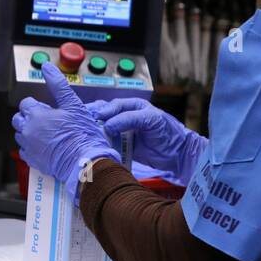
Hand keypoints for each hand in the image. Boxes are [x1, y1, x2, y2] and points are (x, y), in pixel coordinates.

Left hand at [12, 62, 121, 202]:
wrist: (85, 161)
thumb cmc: (81, 134)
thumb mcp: (73, 104)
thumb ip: (58, 84)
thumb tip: (46, 67)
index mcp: (36, 115)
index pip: (25, 103)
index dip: (36, 105)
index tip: (47, 109)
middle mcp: (28, 130)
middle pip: (18, 119)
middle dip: (28, 118)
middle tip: (45, 121)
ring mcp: (29, 146)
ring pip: (20, 135)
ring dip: (29, 132)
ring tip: (46, 134)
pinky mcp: (32, 160)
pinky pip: (24, 151)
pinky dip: (31, 148)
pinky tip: (45, 146)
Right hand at [86, 97, 206, 186]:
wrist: (177, 154)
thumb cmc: (168, 132)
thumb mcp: (151, 120)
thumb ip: (130, 119)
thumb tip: (108, 125)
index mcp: (133, 106)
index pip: (115, 105)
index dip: (105, 111)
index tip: (98, 117)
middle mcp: (126, 117)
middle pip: (105, 114)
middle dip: (94, 117)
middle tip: (83, 121)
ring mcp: (123, 132)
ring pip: (104, 128)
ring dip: (94, 129)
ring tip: (83, 131)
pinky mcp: (122, 146)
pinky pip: (108, 142)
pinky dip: (100, 142)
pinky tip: (92, 143)